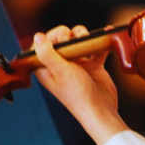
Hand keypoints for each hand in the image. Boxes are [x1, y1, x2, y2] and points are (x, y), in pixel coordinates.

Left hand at [33, 25, 128, 144]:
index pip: (41, 46)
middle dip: (67, 34)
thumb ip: (48, 54)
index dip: (49, 38)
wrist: (102, 110)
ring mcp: (77, 65)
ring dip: (82, 35)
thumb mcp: (61, 71)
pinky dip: (100, 41)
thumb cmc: (78, 94)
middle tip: (72, 39)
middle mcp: (60, 65)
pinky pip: (95, 48)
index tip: (59, 38)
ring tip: (88, 38)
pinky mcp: (93, 65)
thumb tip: (37, 36)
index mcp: (47, 69)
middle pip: (60, 40)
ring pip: (77, 41)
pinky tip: (106, 33)